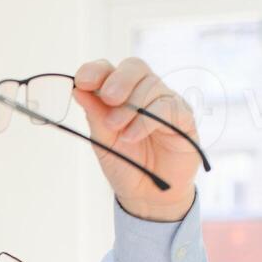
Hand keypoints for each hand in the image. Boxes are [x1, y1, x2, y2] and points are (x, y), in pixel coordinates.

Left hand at [72, 58, 200, 221]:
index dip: (95, 70)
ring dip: (131, 107)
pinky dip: (145, 120)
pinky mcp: (183, 116)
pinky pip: (167, 106)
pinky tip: (132, 137)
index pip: (108, 69)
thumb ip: (94, 115)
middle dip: (119, 80)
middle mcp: (142, 92)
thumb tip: (78, 90)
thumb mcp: (103, 140)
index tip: (83, 82)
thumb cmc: (125, 164)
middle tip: (109, 98)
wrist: (148, 195)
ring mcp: (164, 102)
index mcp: (119, 94)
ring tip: (118, 131)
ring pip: (150, 85)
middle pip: (134, 67)